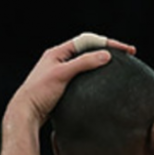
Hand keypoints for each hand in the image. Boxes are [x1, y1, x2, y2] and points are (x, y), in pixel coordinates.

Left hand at [3, 32, 136, 129]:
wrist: (26, 113)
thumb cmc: (40, 92)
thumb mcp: (62, 74)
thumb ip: (84, 63)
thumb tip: (106, 55)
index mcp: (58, 52)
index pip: (88, 41)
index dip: (109, 43)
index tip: (127, 50)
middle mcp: (58, 60)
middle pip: (88, 49)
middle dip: (108, 50)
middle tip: (127, 55)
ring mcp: (60, 73)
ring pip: (85, 63)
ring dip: (102, 62)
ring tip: (118, 65)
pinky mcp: (62, 86)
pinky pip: (83, 76)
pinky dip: (95, 75)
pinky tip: (102, 82)